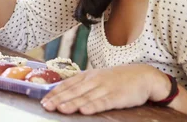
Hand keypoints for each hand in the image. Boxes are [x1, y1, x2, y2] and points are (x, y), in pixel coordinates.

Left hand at [41, 64, 170, 114]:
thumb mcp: (98, 78)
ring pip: (85, 97)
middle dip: (58, 98)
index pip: (68, 83)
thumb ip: (83, 85)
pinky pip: (103, 102)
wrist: (143, 76)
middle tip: (46, 106)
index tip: (43, 99)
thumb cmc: (118, 79)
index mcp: (88, 75)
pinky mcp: (117, 97)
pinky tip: (84, 110)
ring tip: (60, 109)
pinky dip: (93, 106)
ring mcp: (105, 88)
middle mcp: (94, 80)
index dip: (55, 92)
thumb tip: (64, 93)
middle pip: (74, 90)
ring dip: (72, 103)